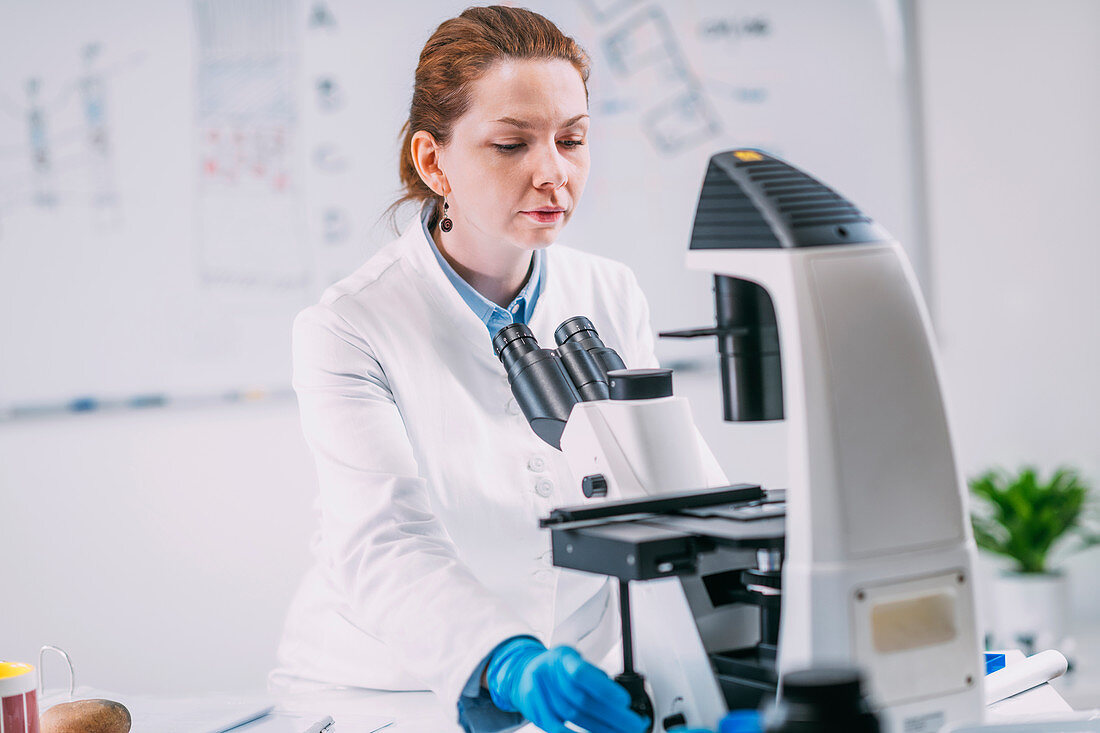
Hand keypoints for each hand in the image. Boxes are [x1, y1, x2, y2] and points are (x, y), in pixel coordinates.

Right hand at [485, 637, 648, 732]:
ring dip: (602, 729)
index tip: (624, 700)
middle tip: (635, 725)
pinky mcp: (535, 712)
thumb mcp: (574, 660)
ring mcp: (538, 694)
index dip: (603, 688)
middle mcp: (548, 674)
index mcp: (562, 658)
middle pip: (582, 700)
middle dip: (613, 716)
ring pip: (573, 716)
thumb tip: (620, 700)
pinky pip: (556, 728)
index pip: (582, 672)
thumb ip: (593, 676)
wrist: (523, 673)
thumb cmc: (556, 668)